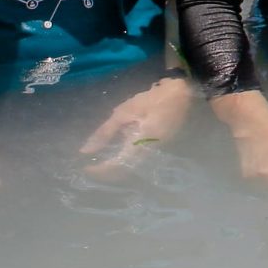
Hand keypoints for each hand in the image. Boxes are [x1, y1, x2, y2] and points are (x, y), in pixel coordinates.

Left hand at [80, 75, 195, 178]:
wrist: (183, 94)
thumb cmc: (151, 100)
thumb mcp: (124, 112)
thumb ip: (105, 132)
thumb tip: (85, 151)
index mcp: (141, 144)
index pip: (117, 167)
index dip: (99, 171)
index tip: (85, 167)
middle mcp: (150, 154)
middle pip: (124, 174)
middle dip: (106, 173)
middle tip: (89, 166)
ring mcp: (157, 154)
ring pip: (132, 170)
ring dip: (115, 169)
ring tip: (100, 162)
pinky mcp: (159, 151)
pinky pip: (138, 163)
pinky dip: (124, 163)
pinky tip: (115, 155)